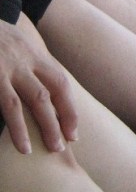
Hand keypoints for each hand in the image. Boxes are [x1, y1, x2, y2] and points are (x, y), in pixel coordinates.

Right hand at [0, 15, 78, 153]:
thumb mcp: (9, 42)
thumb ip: (22, 58)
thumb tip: (37, 79)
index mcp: (31, 51)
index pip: (59, 81)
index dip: (68, 106)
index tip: (73, 129)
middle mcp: (23, 57)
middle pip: (52, 91)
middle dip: (62, 119)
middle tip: (66, 144)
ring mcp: (7, 66)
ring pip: (33, 101)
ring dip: (45, 126)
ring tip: (46, 149)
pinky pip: (7, 105)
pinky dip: (16, 128)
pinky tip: (21, 145)